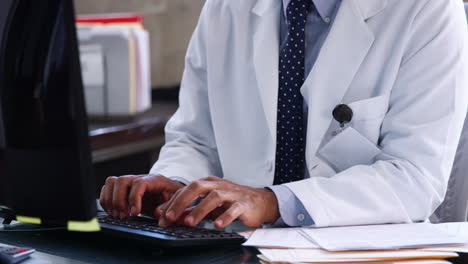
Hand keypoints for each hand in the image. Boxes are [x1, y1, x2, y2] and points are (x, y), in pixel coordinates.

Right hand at [99, 174, 183, 218]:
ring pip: (111, 182)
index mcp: (154, 180)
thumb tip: (158, 213)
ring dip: (110, 201)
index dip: (134, 198)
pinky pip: (107, 188)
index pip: (139, 183)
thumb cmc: (172, 196)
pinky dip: (106, 201)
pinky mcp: (122, 188)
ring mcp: (129, 182)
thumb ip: (169, 206)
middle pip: (121, 181)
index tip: (135, 213)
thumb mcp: (177, 201)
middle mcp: (139, 178)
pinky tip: (113, 212)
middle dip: (119, 201)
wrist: (168, 193)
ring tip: (118, 215)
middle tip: (124, 216)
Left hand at [157, 176, 279, 227]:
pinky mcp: (244, 204)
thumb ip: (191, 210)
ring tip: (189, 222)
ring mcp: (232, 193)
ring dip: (199, 210)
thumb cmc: (232, 202)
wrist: (261, 202)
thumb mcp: (209, 205)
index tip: (160, 215)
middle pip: (197, 187)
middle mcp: (218, 185)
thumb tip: (170, 217)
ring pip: (214, 197)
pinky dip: (225, 216)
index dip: (172, 202)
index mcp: (208, 183)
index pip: (186, 189)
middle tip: (170, 217)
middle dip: (181, 202)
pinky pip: (234, 209)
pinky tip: (217, 225)